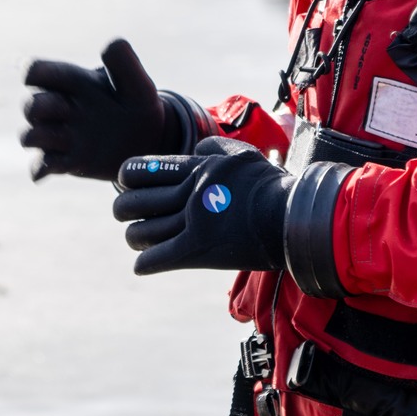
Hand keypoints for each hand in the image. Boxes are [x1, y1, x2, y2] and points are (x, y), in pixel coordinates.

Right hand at [22, 39, 175, 180]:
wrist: (150, 142)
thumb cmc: (138, 106)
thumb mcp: (138, 83)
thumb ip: (125, 62)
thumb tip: (110, 44)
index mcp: (71, 83)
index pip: (36, 70)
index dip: (34, 72)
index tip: (51, 79)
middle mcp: (60, 108)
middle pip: (29, 105)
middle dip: (41, 107)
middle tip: (71, 110)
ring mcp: (61, 136)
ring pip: (28, 136)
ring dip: (40, 137)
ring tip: (67, 139)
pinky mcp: (66, 162)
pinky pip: (39, 166)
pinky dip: (39, 168)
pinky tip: (51, 169)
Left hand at [113, 137, 291, 275]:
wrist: (293, 216)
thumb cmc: (270, 186)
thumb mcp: (241, 155)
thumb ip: (213, 150)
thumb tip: (195, 151)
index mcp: (194, 169)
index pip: (138, 171)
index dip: (126, 179)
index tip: (129, 186)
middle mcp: (188, 194)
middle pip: (132, 203)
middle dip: (123, 210)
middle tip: (127, 215)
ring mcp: (193, 223)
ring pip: (141, 233)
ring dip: (135, 239)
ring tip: (138, 240)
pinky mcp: (200, 250)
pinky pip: (159, 258)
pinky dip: (146, 264)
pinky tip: (142, 265)